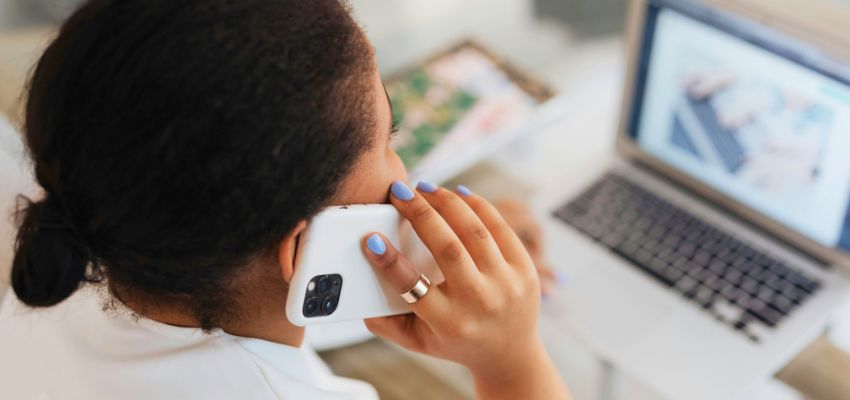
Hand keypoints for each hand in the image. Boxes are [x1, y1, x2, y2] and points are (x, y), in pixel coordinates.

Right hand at [361, 181, 569, 399]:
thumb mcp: (417, 341)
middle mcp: (479, 302)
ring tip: (424, 188)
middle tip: (399, 192)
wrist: (510, 356)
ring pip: (475, 230)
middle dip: (419, 213)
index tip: (370, 238)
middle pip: (447, 248)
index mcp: (448, 322)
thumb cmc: (456, 342)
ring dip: (446, 202)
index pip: (413, 285)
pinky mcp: (525, 268)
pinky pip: (499, 227)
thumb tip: (353, 292)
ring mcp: (506, 284)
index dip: (388, 260)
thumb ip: (384, 322)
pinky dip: (476, 205)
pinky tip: (455, 194)